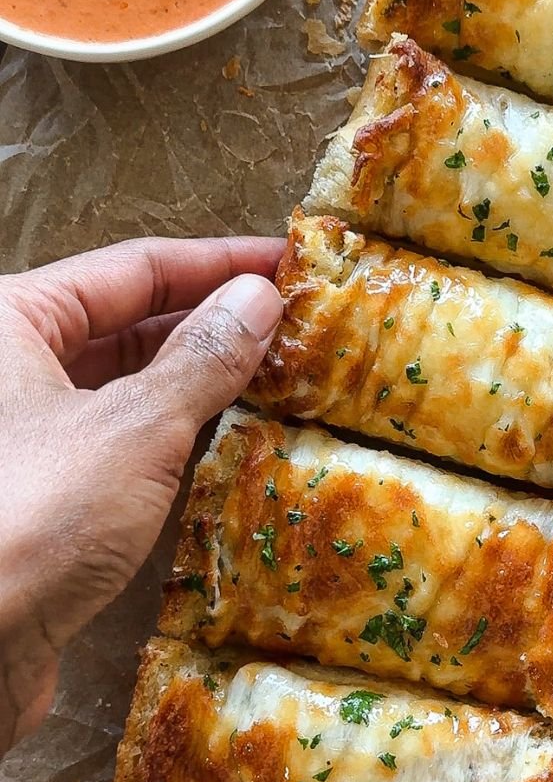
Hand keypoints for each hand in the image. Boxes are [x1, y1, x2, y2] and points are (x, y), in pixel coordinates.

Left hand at [0, 237, 283, 753]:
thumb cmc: (30, 517)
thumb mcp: (134, 427)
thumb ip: (202, 359)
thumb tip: (259, 297)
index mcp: (11, 320)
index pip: (131, 269)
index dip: (216, 264)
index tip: (286, 265)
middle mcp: (10, 368)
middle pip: (127, 325)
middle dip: (212, 325)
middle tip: (296, 329)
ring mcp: (25, 435)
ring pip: (127, 390)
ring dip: (199, 385)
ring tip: (280, 380)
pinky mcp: (43, 495)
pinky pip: (122, 446)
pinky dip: (176, 440)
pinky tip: (232, 445)